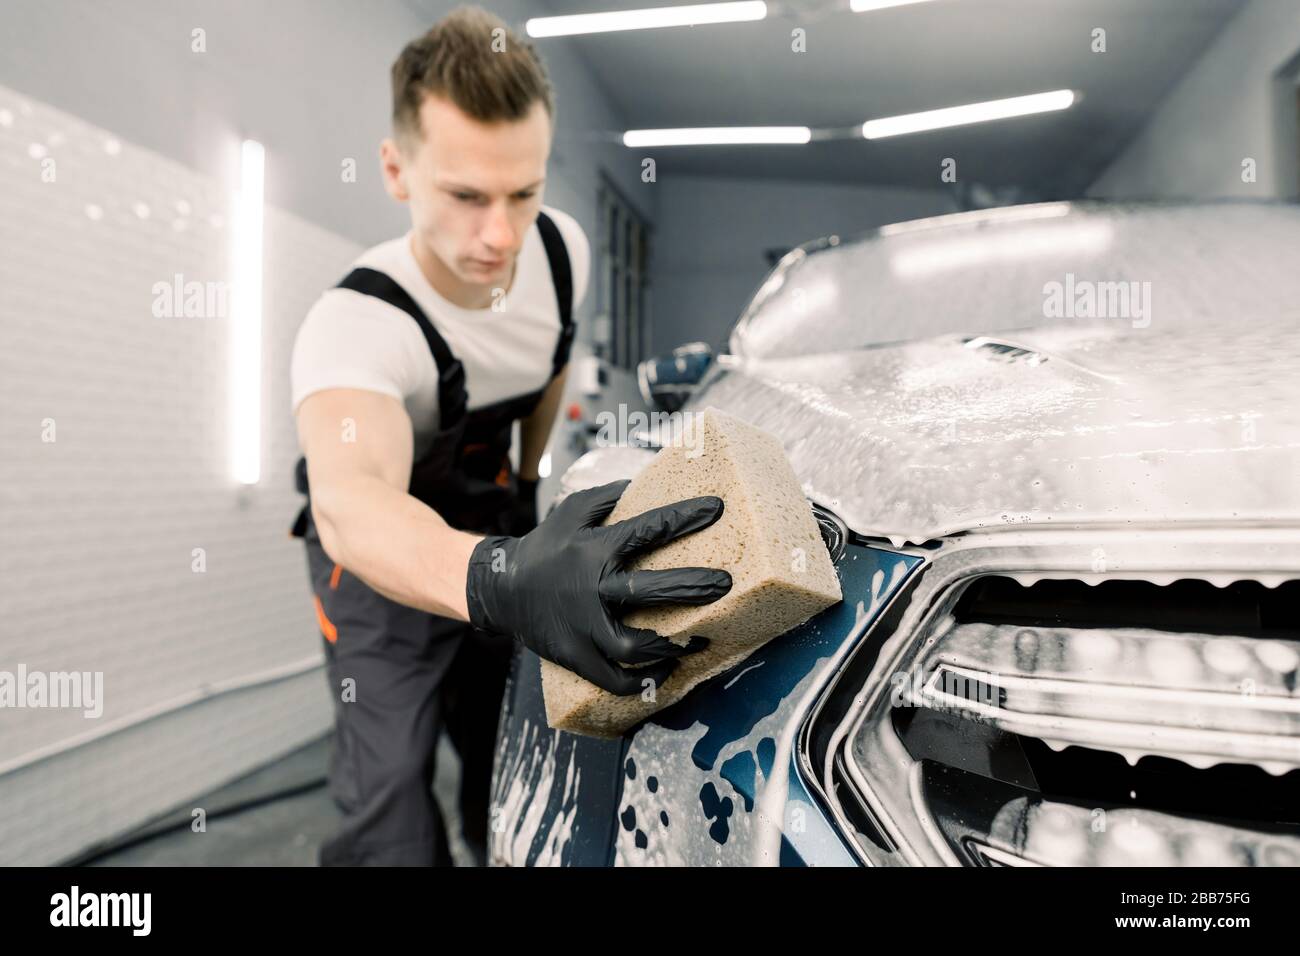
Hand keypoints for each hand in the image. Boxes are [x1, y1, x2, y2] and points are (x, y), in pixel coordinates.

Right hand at [465, 479, 731, 694]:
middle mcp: (590, 587)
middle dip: (691, 587)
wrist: (501, 587)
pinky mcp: (574, 655)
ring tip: (700, 639)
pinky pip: (613, 679)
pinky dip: (643, 681)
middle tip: (724, 584)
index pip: (647, 529)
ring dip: (670, 644)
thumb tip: (649, 483)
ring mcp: (581, 626)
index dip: (684, 518)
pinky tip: (668, 670)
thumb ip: (610, 497)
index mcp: (593, 548)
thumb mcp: (572, 510)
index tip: (716, 510)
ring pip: (632, 646)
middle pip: (648, 591)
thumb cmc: (546, 544)